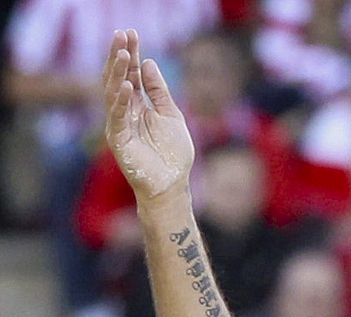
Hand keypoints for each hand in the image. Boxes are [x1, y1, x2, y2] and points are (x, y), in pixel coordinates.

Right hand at [103, 28, 194, 203]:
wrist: (171, 185)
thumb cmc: (172, 154)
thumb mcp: (171, 116)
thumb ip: (159, 92)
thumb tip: (148, 63)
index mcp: (138, 104)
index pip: (132, 74)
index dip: (131, 54)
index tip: (131, 33)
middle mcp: (125, 111)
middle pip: (119, 78)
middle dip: (120, 56)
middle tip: (121, 34)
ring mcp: (119, 124)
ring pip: (114, 93)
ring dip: (118, 73)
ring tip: (122, 53)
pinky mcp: (118, 139)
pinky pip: (118, 116)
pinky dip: (121, 100)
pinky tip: (126, 85)